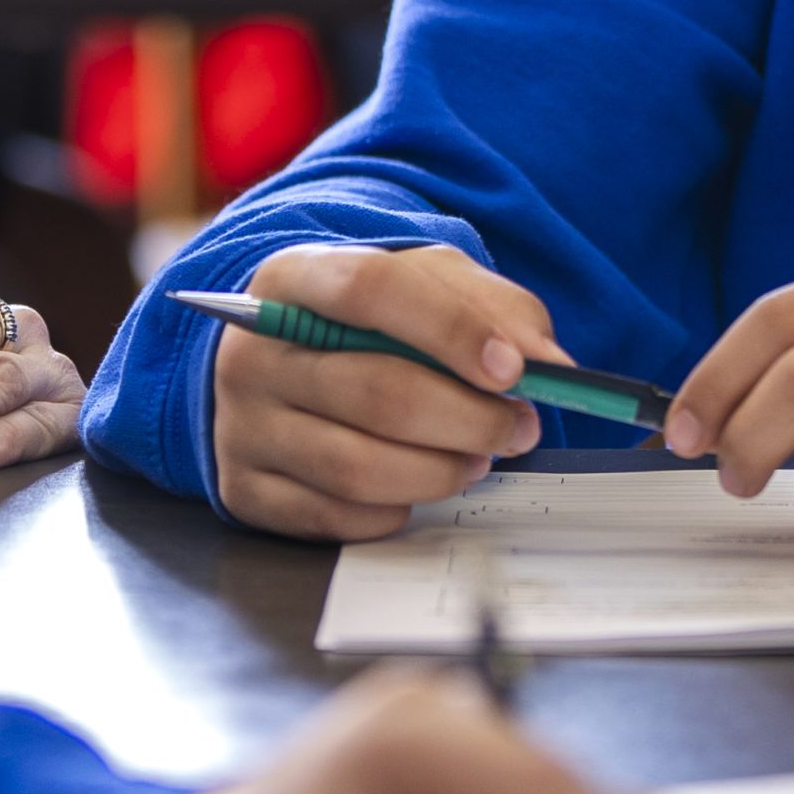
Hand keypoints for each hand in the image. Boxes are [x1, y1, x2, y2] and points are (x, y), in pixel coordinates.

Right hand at [211, 245, 557, 540]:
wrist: (285, 361)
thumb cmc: (370, 321)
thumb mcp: (428, 283)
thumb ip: (494, 307)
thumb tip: (549, 364)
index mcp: (294, 277)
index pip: (371, 289)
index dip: (451, 329)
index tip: (516, 370)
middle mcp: (253, 352)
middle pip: (376, 392)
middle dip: (469, 419)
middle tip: (521, 427)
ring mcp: (243, 425)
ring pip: (358, 467)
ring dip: (441, 471)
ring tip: (477, 458)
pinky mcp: (246, 489)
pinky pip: (336, 516)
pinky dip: (397, 509)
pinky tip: (419, 483)